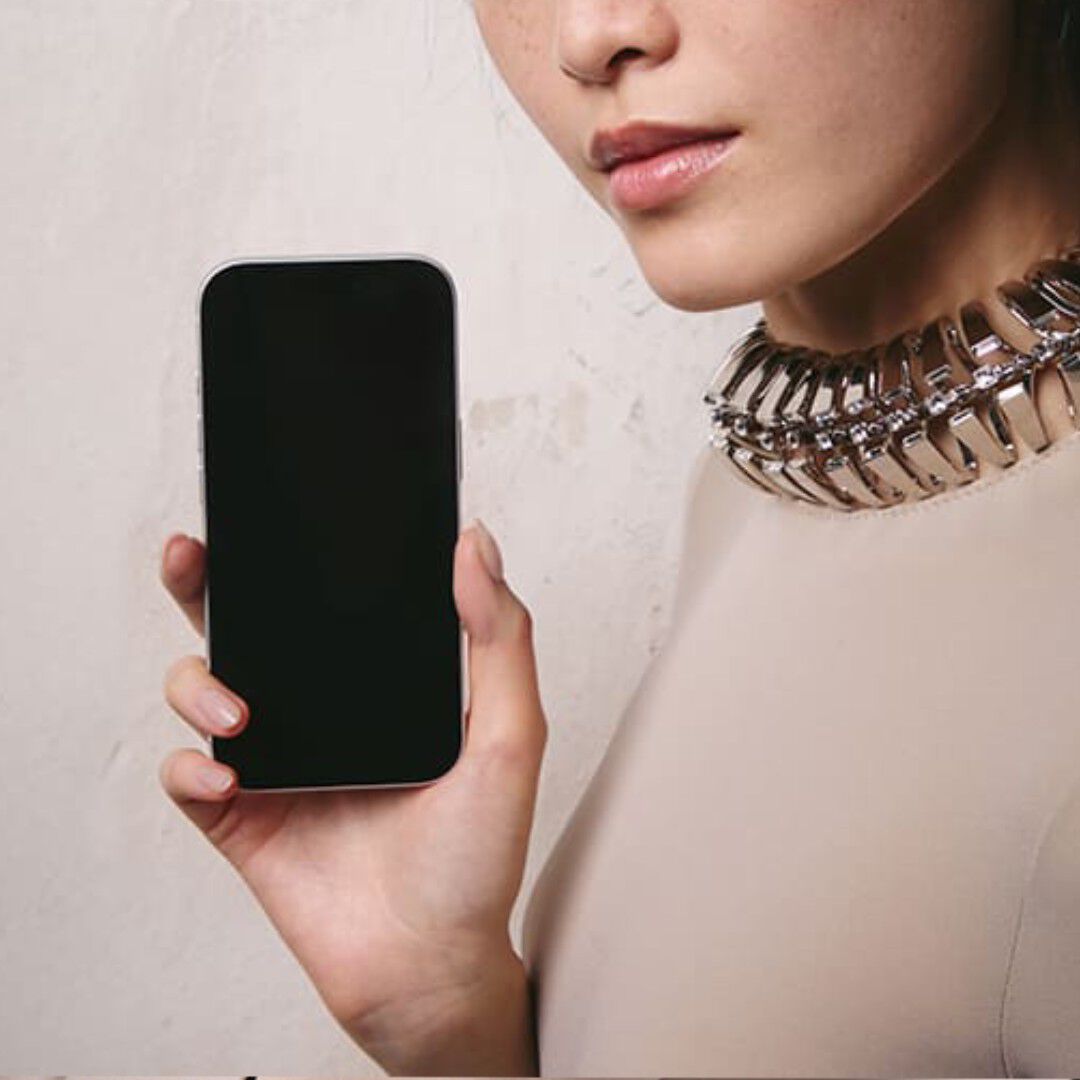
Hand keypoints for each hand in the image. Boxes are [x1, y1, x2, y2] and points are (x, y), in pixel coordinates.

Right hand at [158, 520, 545, 1074]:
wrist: (431, 963)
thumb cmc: (477, 855)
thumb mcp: (509, 735)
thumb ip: (500, 637)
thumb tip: (477, 543)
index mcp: (380, 683)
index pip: (330, 603)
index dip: (297, 555)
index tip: (276, 511)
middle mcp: (323, 711)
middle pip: (250, 629)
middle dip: (209, 586)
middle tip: (193, 556)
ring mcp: (278, 760)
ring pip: (202, 689)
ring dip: (199, 684)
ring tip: (239, 714)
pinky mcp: (241, 815)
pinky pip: (185, 773)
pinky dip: (189, 764)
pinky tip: (227, 773)